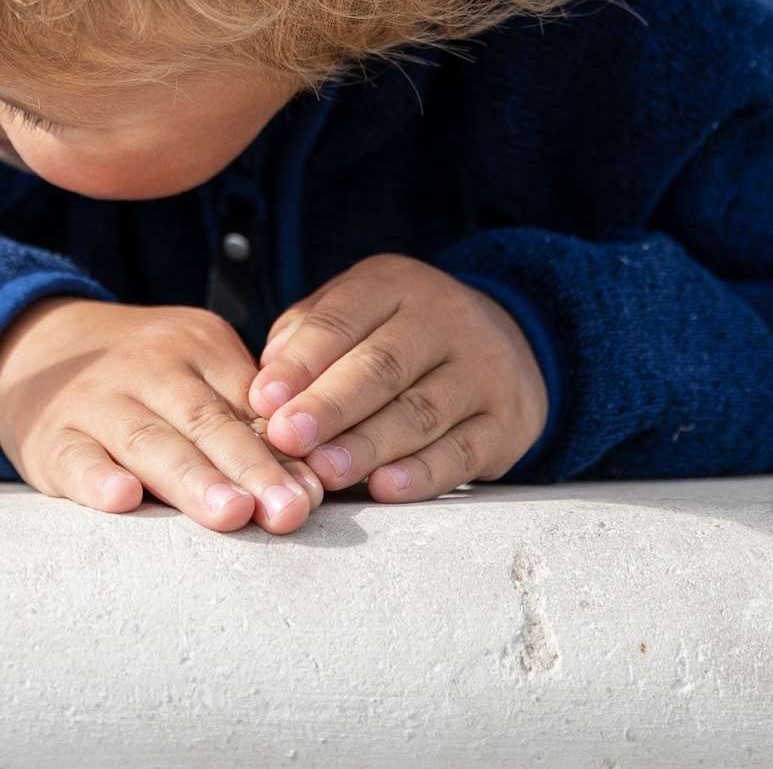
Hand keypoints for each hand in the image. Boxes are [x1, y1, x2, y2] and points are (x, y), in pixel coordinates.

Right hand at [0, 298, 325, 532]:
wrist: (38, 348)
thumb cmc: (142, 379)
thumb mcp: (194, 374)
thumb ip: (244, 422)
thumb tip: (309, 484)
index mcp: (196, 346)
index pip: (247, 402)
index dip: (282, 450)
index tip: (315, 492)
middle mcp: (147, 367)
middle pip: (204, 421)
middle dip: (249, 468)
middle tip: (287, 510)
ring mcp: (96, 401)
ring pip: (148, 441)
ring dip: (191, 479)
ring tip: (230, 514)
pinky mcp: (51, 437)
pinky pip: (75, 457)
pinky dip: (97, 478)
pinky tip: (121, 498)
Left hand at [250, 254, 546, 501]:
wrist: (510, 341)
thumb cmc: (401, 332)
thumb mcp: (356, 310)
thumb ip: (306, 337)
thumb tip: (264, 381)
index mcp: (393, 286)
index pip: (341, 320)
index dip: (300, 362)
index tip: (263, 397)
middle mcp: (443, 321)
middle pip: (382, 366)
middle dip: (329, 406)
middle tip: (287, 437)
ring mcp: (482, 371)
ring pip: (421, 412)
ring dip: (368, 446)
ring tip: (325, 470)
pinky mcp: (506, 422)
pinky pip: (463, 450)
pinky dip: (423, 474)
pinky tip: (386, 487)